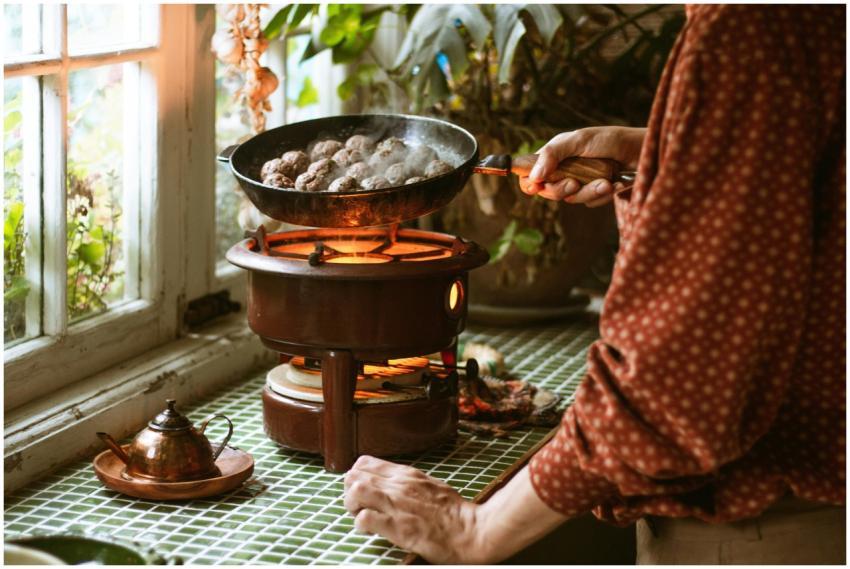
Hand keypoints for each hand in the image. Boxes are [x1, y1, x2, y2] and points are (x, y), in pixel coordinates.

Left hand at [344, 455, 485, 563]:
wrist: (471, 530)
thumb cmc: (454, 512)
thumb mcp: (430, 485)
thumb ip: (408, 482)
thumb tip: (392, 483)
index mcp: (406, 474)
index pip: (365, 462)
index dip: (357, 477)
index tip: (363, 491)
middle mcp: (399, 485)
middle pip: (354, 475)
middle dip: (349, 492)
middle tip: (359, 506)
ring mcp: (397, 505)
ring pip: (355, 492)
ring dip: (352, 506)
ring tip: (362, 516)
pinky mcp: (398, 527)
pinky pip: (365, 519)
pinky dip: (361, 525)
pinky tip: (370, 530)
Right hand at [519, 126, 644, 206]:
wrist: (641, 151)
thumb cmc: (610, 140)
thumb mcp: (579, 140)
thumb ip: (554, 154)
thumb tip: (533, 176)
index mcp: (554, 155)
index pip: (530, 174)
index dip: (529, 183)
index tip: (536, 187)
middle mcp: (564, 170)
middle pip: (548, 192)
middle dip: (561, 190)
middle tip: (574, 183)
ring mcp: (579, 183)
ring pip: (571, 199)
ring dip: (589, 192)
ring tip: (605, 182)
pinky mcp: (595, 193)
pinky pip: (590, 203)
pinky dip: (602, 195)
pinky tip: (614, 184)